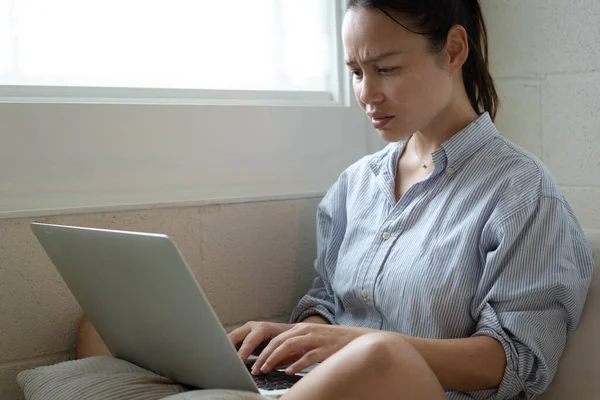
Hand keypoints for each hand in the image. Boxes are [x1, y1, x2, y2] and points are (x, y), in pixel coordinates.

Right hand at [228, 321, 293, 364]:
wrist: (291, 332)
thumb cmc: (288, 341)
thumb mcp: (283, 349)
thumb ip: (272, 358)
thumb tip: (263, 369)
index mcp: (262, 328)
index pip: (249, 342)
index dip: (242, 354)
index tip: (237, 363)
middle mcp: (252, 326)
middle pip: (234, 336)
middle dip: (228, 349)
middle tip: (225, 362)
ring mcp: (246, 329)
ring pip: (230, 338)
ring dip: (226, 349)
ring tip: (223, 362)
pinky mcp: (243, 334)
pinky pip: (232, 341)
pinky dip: (229, 349)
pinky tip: (227, 359)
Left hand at [251, 323, 366, 375]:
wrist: (357, 339)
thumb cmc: (332, 342)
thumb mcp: (311, 340)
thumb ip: (297, 348)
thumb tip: (279, 361)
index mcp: (301, 329)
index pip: (277, 339)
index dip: (264, 351)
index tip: (255, 363)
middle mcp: (306, 331)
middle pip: (279, 341)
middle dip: (265, 356)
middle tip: (257, 369)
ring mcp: (316, 339)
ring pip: (289, 346)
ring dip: (275, 359)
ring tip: (267, 369)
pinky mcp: (325, 349)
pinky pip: (307, 356)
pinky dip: (296, 364)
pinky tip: (289, 372)